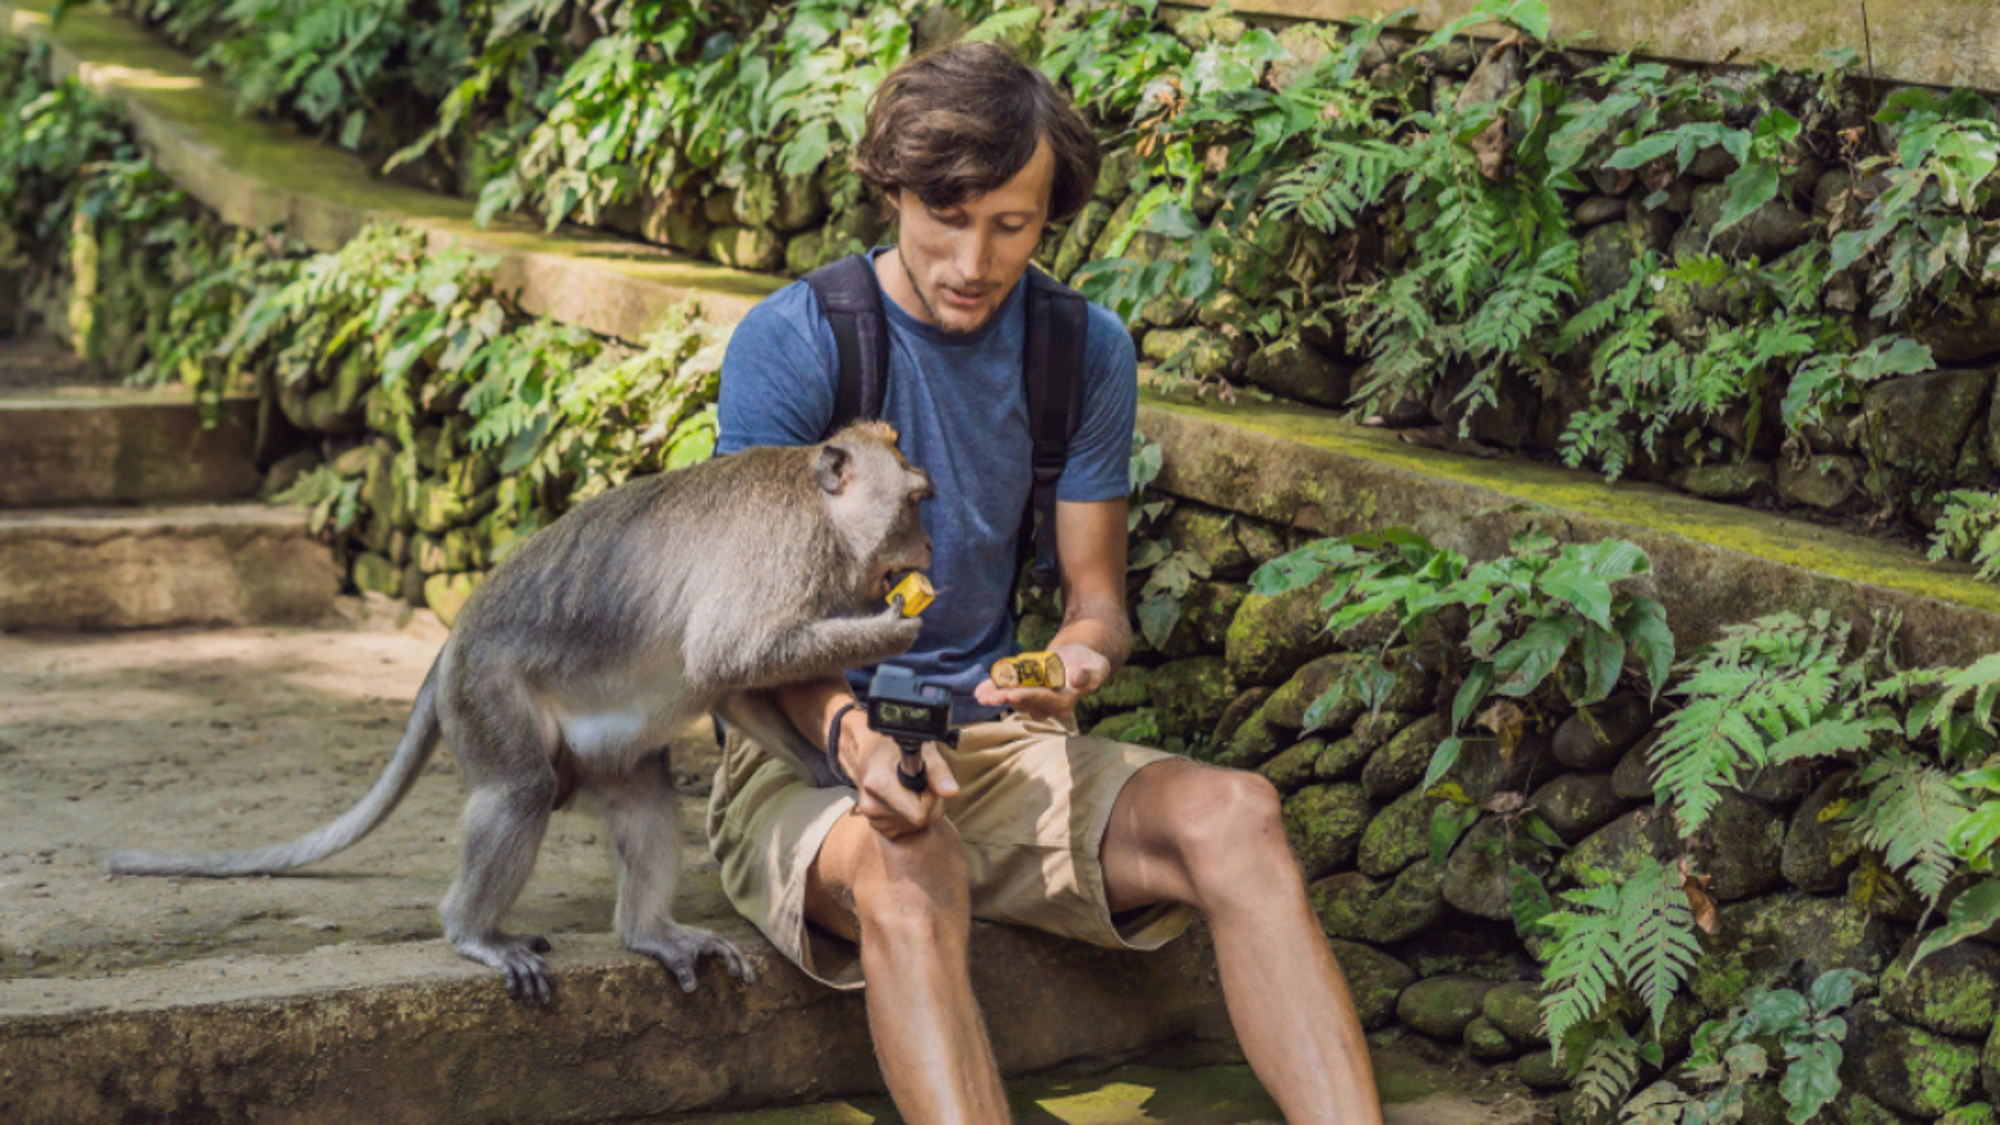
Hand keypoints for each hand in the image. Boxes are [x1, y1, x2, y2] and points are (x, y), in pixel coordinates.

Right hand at [840, 713, 957, 838]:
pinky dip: (908, 817)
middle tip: (920, 784)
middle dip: (927, 805)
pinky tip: (902, 798)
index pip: (919, 814)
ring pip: (912, 826)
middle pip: (918, 822)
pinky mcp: (874, 824)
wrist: (873, 749)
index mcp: (880, 785)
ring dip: (918, 810)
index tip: (927, 782)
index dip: (930, 798)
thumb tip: (951, 791)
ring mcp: (871, 817)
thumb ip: (938, 771)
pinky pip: (903, 829)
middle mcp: (871, 805)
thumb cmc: (899, 747)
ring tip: (908, 788)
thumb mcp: (922, 750)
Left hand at [973, 641, 1109, 721]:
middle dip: (1006, 699)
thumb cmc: (1092, 664)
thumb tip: (1079, 679)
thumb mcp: (1098, 667)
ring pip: (1012, 697)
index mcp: (1064, 703)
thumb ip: (1091, 675)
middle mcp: (1047, 705)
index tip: (1014, 695)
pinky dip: (994, 688)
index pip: (1045, 701)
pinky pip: (1008, 689)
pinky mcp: (1025, 689)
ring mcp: (1034, 698)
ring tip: (981, 695)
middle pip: (1025, 702)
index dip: (1029, 697)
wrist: (1080, 658)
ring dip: (996, 696)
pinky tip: (979, 690)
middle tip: (990, 699)